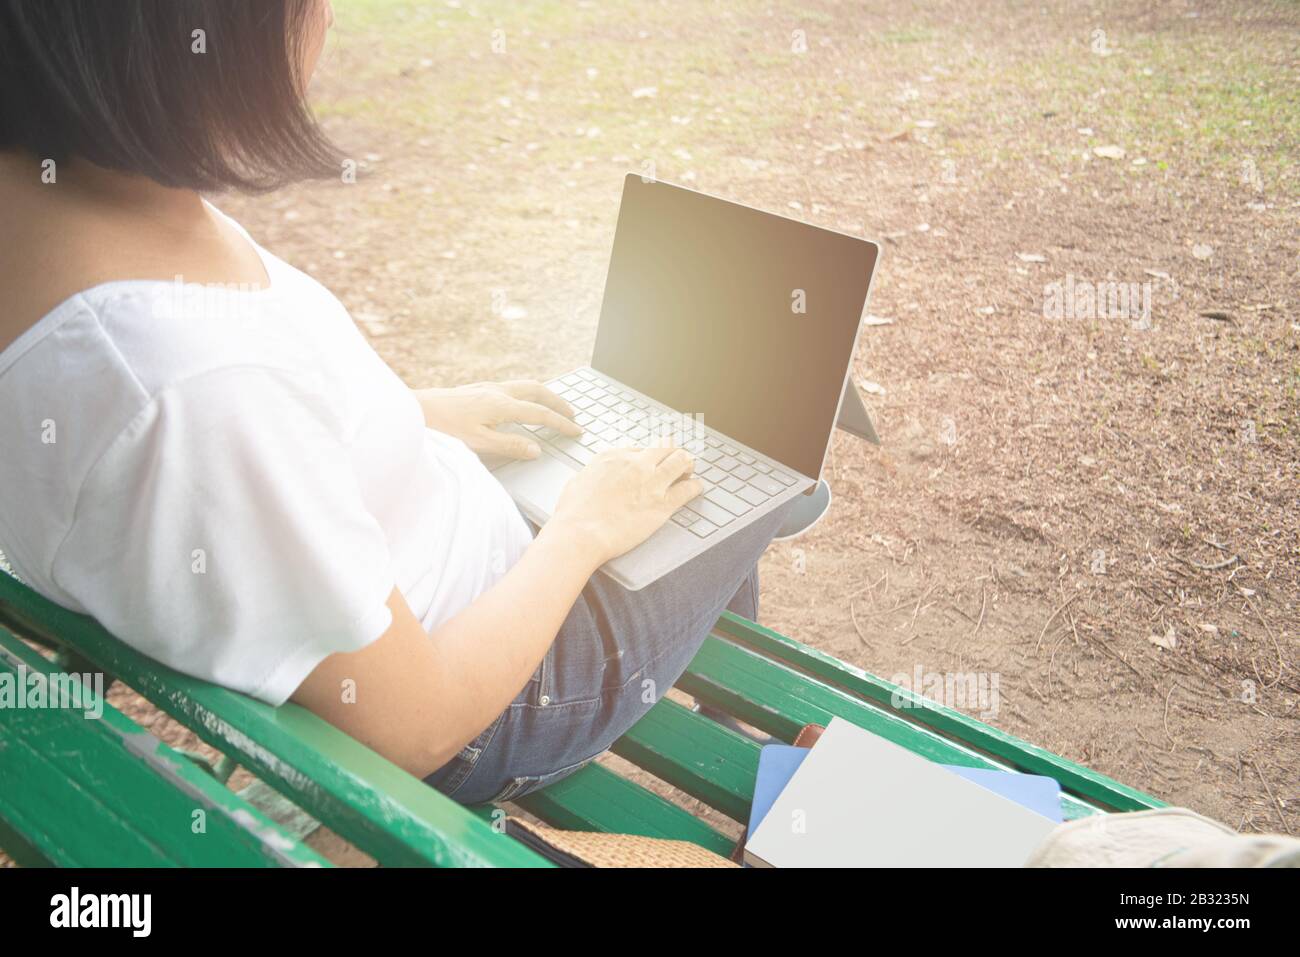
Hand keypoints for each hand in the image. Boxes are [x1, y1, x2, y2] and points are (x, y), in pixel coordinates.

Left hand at [415, 380, 579, 459]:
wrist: (420, 409)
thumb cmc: (445, 428)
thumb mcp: (479, 443)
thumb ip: (510, 445)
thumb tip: (536, 449)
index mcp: (502, 405)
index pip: (540, 414)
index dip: (561, 423)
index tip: (576, 430)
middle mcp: (499, 391)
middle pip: (539, 391)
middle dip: (559, 402)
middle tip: (572, 415)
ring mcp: (490, 387)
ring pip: (527, 385)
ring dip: (546, 395)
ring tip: (555, 406)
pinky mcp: (481, 387)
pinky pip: (515, 385)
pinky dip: (530, 392)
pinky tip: (525, 402)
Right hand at [547, 446, 702, 564]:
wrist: (580, 533)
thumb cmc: (573, 512)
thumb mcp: (578, 481)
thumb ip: (592, 475)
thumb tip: (595, 477)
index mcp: (614, 456)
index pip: (641, 449)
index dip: (648, 456)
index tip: (651, 462)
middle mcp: (636, 464)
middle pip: (665, 447)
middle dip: (672, 452)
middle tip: (676, 460)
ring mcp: (652, 482)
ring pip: (681, 460)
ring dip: (687, 464)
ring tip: (689, 469)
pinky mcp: (663, 504)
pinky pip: (688, 489)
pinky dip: (695, 487)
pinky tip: (696, 488)